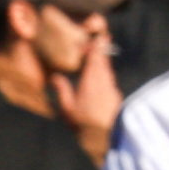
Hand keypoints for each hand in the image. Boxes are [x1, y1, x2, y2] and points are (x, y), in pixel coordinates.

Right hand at [65, 20, 123, 155]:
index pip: (95, 57)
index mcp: (92, 79)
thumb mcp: (67, 107)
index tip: (97, 35)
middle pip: (104, 59)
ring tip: (100, 53)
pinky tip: (101, 74)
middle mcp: (104, 79)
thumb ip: (62, 90)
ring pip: (108, 68)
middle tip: (101, 37)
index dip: (96, 45)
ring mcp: (111, 86)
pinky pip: (109, 77)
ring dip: (104, 59)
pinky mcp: (115, 94)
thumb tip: (54, 77)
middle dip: (102, 48)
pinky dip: (105, 71)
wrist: (107, 134)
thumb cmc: (84, 122)